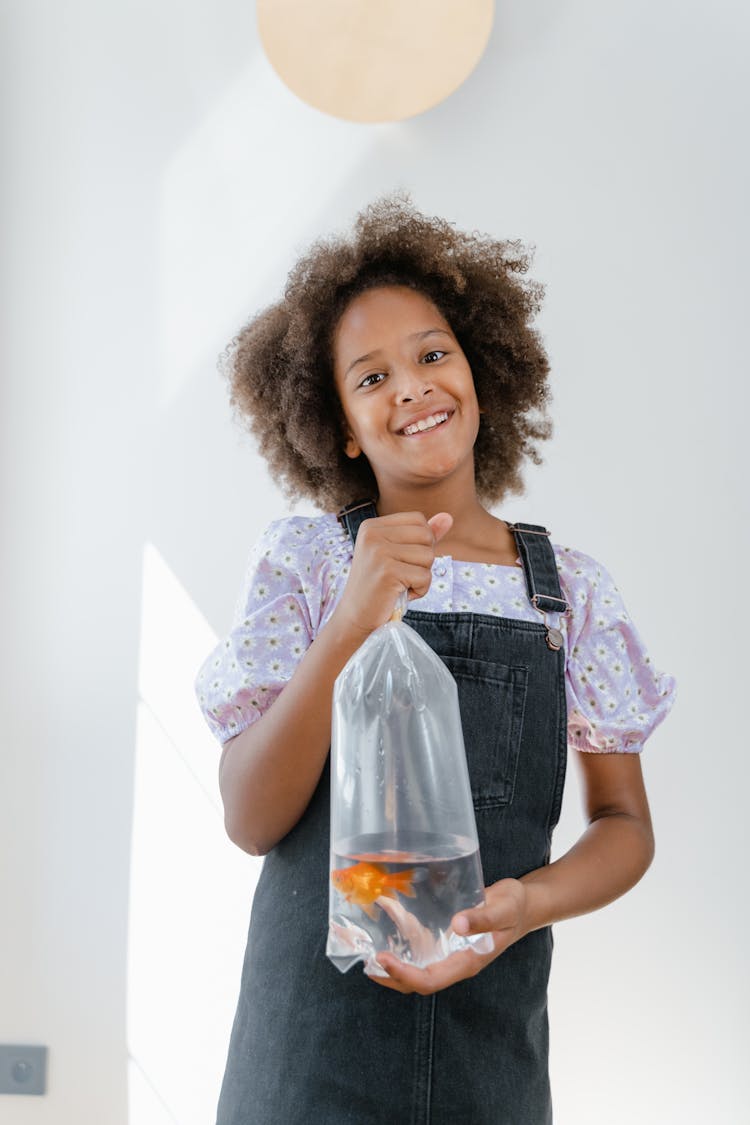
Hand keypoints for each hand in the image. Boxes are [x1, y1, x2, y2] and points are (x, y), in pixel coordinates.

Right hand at [333, 510, 452, 637]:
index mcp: (372, 526)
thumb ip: (423, 535)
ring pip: (428, 556)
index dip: (421, 542)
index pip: (418, 519)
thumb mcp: (399, 555)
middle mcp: (372, 534)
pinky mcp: (388, 571)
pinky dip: (419, 590)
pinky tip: (399, 594)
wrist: (355, 618)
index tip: (401, 560)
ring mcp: (379, 552)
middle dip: (423, 560)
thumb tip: (448, 517)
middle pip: (426, 535)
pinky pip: (425, 577)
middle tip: (401, 575)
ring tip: (399, 585)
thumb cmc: (380, 587)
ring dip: (421, 576)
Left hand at [366, 878, 529, 994]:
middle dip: (391, 977)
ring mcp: (451, 954)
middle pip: (418, 982)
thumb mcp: (503, 907)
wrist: (525, 905)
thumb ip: (483, 916)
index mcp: (468, 961)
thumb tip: (458, 924)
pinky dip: (403, 947)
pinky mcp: (448, 942)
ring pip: (418, 970)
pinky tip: (388, 932)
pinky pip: (422, 952)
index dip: (404, 974)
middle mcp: (456, 962)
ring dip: (393, 968)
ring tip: (369, 955)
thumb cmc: (515, 906)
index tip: (383, 959)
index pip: (430, 979)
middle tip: (366, 962)